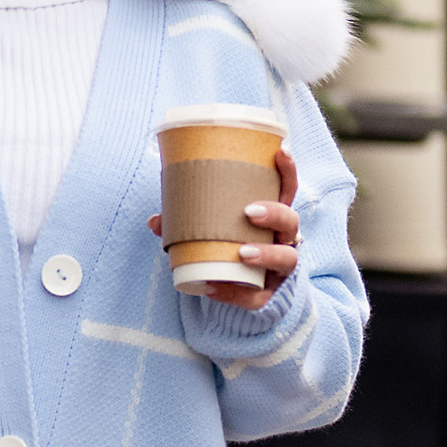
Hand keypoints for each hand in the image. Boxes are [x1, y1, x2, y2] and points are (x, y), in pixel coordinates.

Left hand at [149, 147, 299, 291]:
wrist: (245, 295)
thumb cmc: (232, 251)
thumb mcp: (214, 233)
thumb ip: (188, 224)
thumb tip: (156, 221)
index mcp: (272, 218)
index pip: (286, 190)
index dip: (287, 170)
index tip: (280, 150)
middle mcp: (283, 240)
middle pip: (290, 221)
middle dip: (275, 213)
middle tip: (248, 211)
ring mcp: (281, 269)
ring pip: (286, 258)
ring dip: (266, 253)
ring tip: (242, 252)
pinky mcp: (270, 296)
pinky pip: (257, 296)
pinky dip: (234, 293)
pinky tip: (213, 287)